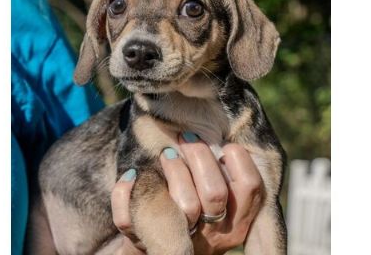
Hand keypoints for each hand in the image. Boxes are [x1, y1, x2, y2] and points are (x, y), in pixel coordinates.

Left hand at [110, 133, 263, 254]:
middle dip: (199, 155)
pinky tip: (131, 176)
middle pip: (215, 193)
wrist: (165, 241)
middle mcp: (214, 233)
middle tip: (186, 137)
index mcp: (237, 219)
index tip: (224, 145)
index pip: (250, 187)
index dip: (238, 158)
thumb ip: (227, 168)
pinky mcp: (146, 244)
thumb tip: (222, 133)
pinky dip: (126, 194)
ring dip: (173, 169)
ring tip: (166, 153)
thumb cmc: (199, 198)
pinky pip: (133, 221)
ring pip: (186, 205)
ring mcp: (182, 239)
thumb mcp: (220, 187)